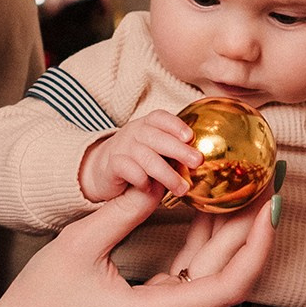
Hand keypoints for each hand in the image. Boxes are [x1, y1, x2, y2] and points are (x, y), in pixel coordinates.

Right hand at [0, 187, 274, 306]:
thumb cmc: (41, 297)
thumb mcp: (80, 243)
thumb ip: (126, 211)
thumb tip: (163, 181)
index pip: (229, 284)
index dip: (256, 245)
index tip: (269, 207)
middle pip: (226, 273)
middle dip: (249, 227)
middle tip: (266, 182)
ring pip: (212, 271)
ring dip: (229, 230)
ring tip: (247, 185)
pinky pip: (192, 273)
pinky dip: (203, 240)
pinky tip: (213, 204)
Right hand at [78, 110, 199, 201]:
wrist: (103, 170)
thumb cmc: (138, 160)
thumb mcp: (154, 149)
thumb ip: (173, 150)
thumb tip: (203, 159)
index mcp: (146, 124)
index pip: (160, 118)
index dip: (175, 125)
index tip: (191, 136)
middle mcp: (133, 132)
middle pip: (156, 137)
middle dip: (179, 150)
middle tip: (197, 162)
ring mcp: (121, 148)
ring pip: (145, 157)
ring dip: (166, 174)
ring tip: (182, 188)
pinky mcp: (111, 165)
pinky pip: (127, 169)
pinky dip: (141, 178)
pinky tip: (150, 188)